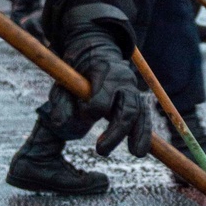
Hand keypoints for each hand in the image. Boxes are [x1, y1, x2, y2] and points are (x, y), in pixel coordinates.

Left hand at [44, 27, 149, 157]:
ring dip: (138, 134)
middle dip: (117, 131)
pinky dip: (144, 134)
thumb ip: (61, 103)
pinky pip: (145, 117)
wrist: (94, 52)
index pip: (103, 94)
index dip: (93, 109)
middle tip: (101, 150)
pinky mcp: (137, 98)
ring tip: (135, 153)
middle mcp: (122, 79)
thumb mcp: (62, 84)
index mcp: (102, 69)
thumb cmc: (75, 72)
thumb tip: (60, 125)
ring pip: (140, 113)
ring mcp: (132, 88)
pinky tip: (139, 149)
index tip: (83, 116)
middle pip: (127, 107)